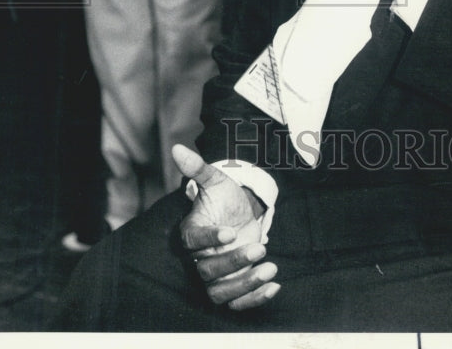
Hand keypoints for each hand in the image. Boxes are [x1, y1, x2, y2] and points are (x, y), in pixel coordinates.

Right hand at [172, 144, 279, 310]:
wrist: (241, 214)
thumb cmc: (225, 198)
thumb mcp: (216, 180)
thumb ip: (198, 168)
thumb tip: (177, 147)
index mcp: (192, 231)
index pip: (193, 241)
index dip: (210, 239)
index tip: (230, 232)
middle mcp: (200, 258)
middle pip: (207, 270)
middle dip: (234, 263)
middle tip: (260, 248)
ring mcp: (215, 276)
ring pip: (220, 293)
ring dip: (245, 285)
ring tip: (270, 268)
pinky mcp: (231, 286)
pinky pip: (236, 303)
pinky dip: (254, 299)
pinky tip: (274, 285)